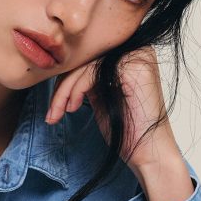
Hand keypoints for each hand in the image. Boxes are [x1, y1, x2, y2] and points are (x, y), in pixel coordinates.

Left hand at [44, 46, 183, 172]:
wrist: (148, 151)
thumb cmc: (127, 128)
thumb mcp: (101, 96)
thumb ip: (88, 79)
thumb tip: (62, 69)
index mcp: (130, 55)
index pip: (89, 58)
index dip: (67, 79)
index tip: (54, 104)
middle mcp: (136, 50)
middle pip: (86, 59)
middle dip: (62, 86)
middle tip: (52, 111)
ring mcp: (136, 55)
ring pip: (85, 65)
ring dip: (64, 91)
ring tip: (58, 112)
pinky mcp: (133, 65)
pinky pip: (91, 72)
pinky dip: (75, 90)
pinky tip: (72, 107)